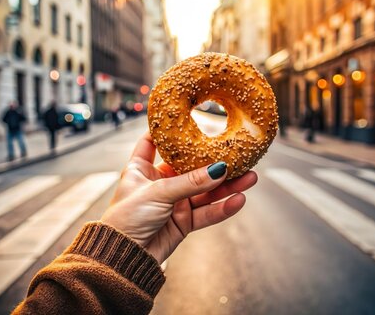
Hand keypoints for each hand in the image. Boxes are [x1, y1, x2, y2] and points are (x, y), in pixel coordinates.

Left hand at [101, 132, 256, 263]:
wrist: (124, 258)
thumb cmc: (126, 219)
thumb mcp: (158, 192)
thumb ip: (191, 182)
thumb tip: (219, 169)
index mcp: (142, 169)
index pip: (152, 142)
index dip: (166, 130)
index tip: (185, 116)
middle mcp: (159, 182)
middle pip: (191, 168)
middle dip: (214, 162)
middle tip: (238, 155)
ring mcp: (173, 202)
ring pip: (205, 191)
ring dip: (227, 186)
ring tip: (250, 177)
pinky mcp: (183, 222)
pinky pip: (206, 212)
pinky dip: (222, 208)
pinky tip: (239, 200)